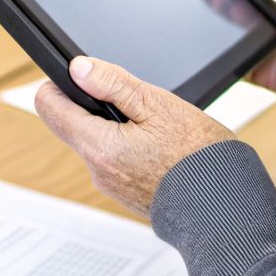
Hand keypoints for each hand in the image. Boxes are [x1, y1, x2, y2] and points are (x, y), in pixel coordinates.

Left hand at [35, 56, 236, 215]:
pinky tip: (158, 145)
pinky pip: (114, 159)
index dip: (61, 84)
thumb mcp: (158, 105)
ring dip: (115, 126)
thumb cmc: (200, 157)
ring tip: (154, 126)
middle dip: (96, 105)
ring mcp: (110, 185)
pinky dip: (128, 145)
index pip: (49, 106)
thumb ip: (112, 84)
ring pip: (96, 140)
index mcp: (99, 146)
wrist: (225, 208)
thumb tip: (78, 68)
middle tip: (134, 102)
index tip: (81, 76)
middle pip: (73, 123)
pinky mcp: (125, 192)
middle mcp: (97, 170)